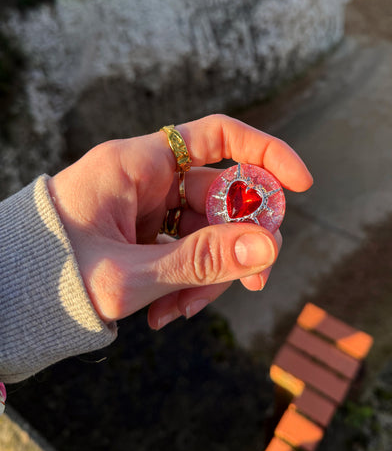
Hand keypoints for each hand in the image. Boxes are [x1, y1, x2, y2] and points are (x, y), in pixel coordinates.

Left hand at [48, 114, 312, 329]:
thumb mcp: (129, 275)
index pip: (216, 136)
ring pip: (205, 232)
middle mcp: (145, 178)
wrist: (4, 306)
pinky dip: (186, 282)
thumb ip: (200, 262)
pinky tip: (165, 315)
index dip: (265, 153)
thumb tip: (270, 248)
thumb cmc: (48, 278)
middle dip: (239, 240)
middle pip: (221, 195)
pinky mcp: (141, 235)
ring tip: (182, 312)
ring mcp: (144, 208)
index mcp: (136, 164)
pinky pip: (184, 251)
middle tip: (254, 280)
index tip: (301, 185)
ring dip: (207, 273)